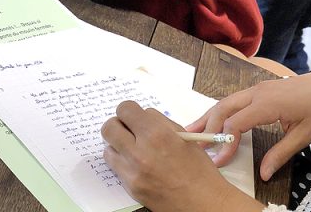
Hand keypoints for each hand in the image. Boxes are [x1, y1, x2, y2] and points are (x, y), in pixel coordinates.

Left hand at [101, 101, 260, 211]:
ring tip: (133, 149)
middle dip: (117, 125)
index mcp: (157, 134)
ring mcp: (133, 172)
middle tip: (127, 129)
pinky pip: (116, 168)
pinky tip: (137, 164)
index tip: (132, 115)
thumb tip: (142, 116)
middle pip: (109, 128)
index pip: (125, 110)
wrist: (202, 201)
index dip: (128, 110)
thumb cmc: (198, 169)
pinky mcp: (130, 187)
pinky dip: (123, 163)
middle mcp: (141, 152)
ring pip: (108, 149)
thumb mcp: (184, 136)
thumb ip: (160, 123)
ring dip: (118, 146)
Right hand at [186, 71, 310, 180]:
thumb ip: (281, 153)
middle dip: (207, 126)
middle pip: (224, 108)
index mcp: (268, 103)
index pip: (236, 123)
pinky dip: (221, 111)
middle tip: (193, 144)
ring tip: (192, 130)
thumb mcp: (305, 134)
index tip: (220, 160)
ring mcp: (258, 88)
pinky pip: (235, 99)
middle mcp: (258, 92)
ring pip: (227, 101)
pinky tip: (214, 120)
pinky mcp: (260, 90)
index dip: (225, 142)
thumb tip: (264, 174)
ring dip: (210, 116)